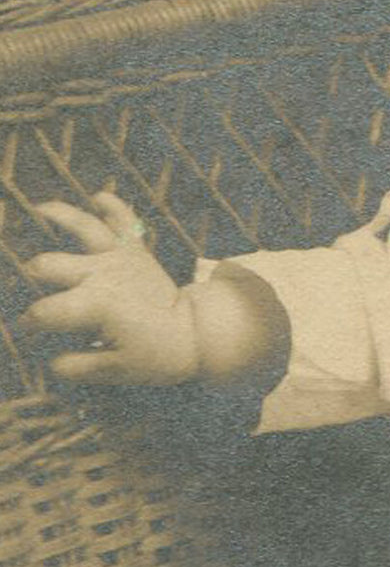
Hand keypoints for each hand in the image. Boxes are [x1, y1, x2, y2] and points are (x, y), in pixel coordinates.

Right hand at [19, 193, 200, 384]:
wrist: (194, 333)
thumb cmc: (153, 355)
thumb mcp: (113, 371)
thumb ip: (75, 366)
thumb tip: (47, 362)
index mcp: (95, 305)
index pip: (44, 312)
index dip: (27, 323)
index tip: (23, 330)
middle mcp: (103, 274)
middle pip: (50, 264)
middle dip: (28, 270)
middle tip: (15, 274)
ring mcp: (121, 258)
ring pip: (86, 228)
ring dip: (61, 216)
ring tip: (38, 208)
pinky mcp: (137, 251)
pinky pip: (126, 222)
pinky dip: (115, 207)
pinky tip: (100, 196)